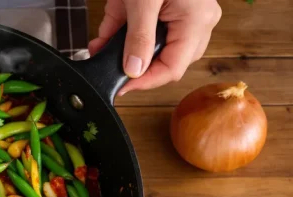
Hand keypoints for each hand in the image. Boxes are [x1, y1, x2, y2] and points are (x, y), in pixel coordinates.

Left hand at [88, 0, 221, 94]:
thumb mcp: (143, 1)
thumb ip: (138, 36)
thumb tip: (134, 70)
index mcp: (196, 20)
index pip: (173, 67)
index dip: (145, 82)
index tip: (121, 88)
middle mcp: (193, 20)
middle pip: (165, 60)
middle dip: (134, 67)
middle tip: (110, 73)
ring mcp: (177, 13)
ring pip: (150, 46)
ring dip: (123, 52)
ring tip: (100, 53)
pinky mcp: (158, 6)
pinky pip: (140, 29)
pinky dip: (119, 36)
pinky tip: (100, 41)